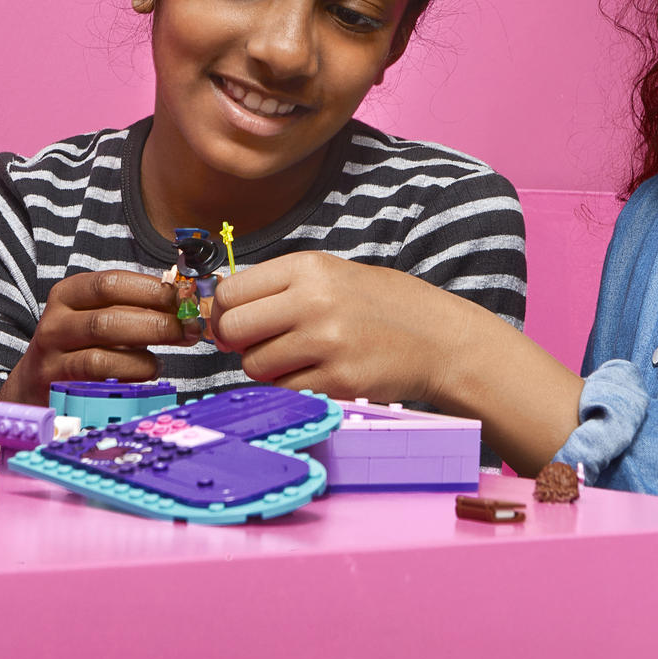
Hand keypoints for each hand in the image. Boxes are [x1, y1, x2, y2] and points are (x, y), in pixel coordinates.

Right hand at [1, 270, 193, 405]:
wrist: (36, 381)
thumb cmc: (81, 343)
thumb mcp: (100, 315)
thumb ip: (136, 308)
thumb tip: (185, 305)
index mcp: (69, 294)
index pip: (111, 283)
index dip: (152, 290)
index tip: (184, 299)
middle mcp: (56, 322)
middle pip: (109, 319)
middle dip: (157, 324)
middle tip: (189, 331)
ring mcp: (53, 356)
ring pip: (102, 355)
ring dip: (143, 359)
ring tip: (161, 361)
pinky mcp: (57, 387)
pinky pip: (98, 383)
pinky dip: (128, 378)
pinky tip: (144, 375)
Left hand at [206, 252, 473, 407]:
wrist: (437, 338)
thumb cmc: (378, 306)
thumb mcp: (330, 276)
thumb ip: (278, 289)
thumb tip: (220, 312)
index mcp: (307, 268)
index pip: (230, 292)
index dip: (223, 313)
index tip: (233, 323)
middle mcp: (313, 301)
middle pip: (233, 329)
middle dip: (236, 343)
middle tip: (257, 345)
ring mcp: (326, 342)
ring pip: (254, 366)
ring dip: (266, 368)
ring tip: (297, 358)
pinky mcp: (338, 380)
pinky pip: (285, 390)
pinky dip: (292, 387)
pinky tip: (317, 373)